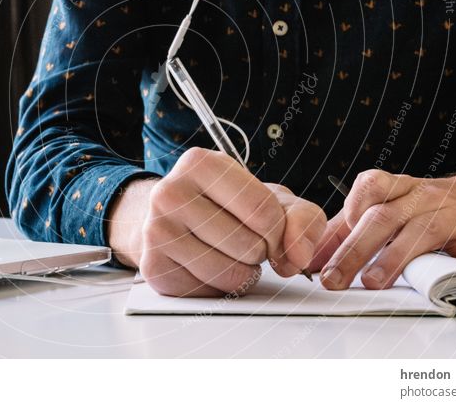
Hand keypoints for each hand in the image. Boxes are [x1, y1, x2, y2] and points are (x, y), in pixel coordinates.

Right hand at [125, 148, 325, 296]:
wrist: (171, 218)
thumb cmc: (225, 204)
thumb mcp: (269, 196)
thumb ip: (302, 217)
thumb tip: (299, 256)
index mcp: (200, 163)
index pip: (262, 210)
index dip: (279, 231)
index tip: (271, 231)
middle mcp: (170, 193)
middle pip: (249, 245)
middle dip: (260, 251)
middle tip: (242, 238)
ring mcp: (156, 231)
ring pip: (230, 273)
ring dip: (243, 272)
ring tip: (229, 253)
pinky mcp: (153, 268)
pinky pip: (208, 292)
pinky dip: (220, 288)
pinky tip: (209, 266)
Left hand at [309, 170, 455, 289]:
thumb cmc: (426, 208)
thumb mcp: (388, 209)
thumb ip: (348, 231)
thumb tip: (311, 259)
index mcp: (400, 189)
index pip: (371, 186)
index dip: (352, 206)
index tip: (338, 232)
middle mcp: (425, 197)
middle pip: (386, 218)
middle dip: (356, 249)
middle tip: (335, 279)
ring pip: (425, 232)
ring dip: (396, 257)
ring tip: (373, 281)